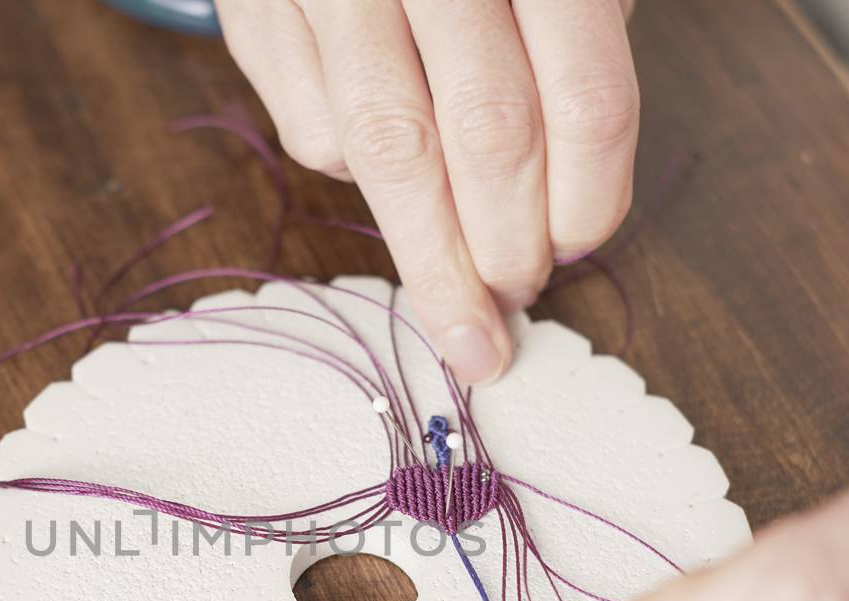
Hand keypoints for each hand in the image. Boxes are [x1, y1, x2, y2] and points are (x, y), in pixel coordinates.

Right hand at [218, 0, 639, 383]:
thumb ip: (577, 47)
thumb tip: (572, 209)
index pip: (584, 99)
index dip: (589, 199)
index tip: (581, 246)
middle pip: (488, 135)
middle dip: (508, 246)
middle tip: (518, 292)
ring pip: (388, 150)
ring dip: (434, 261)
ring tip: (462, 322)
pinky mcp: (259, 15)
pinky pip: (314, 131)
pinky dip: (355, 177)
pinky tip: (388, 173)